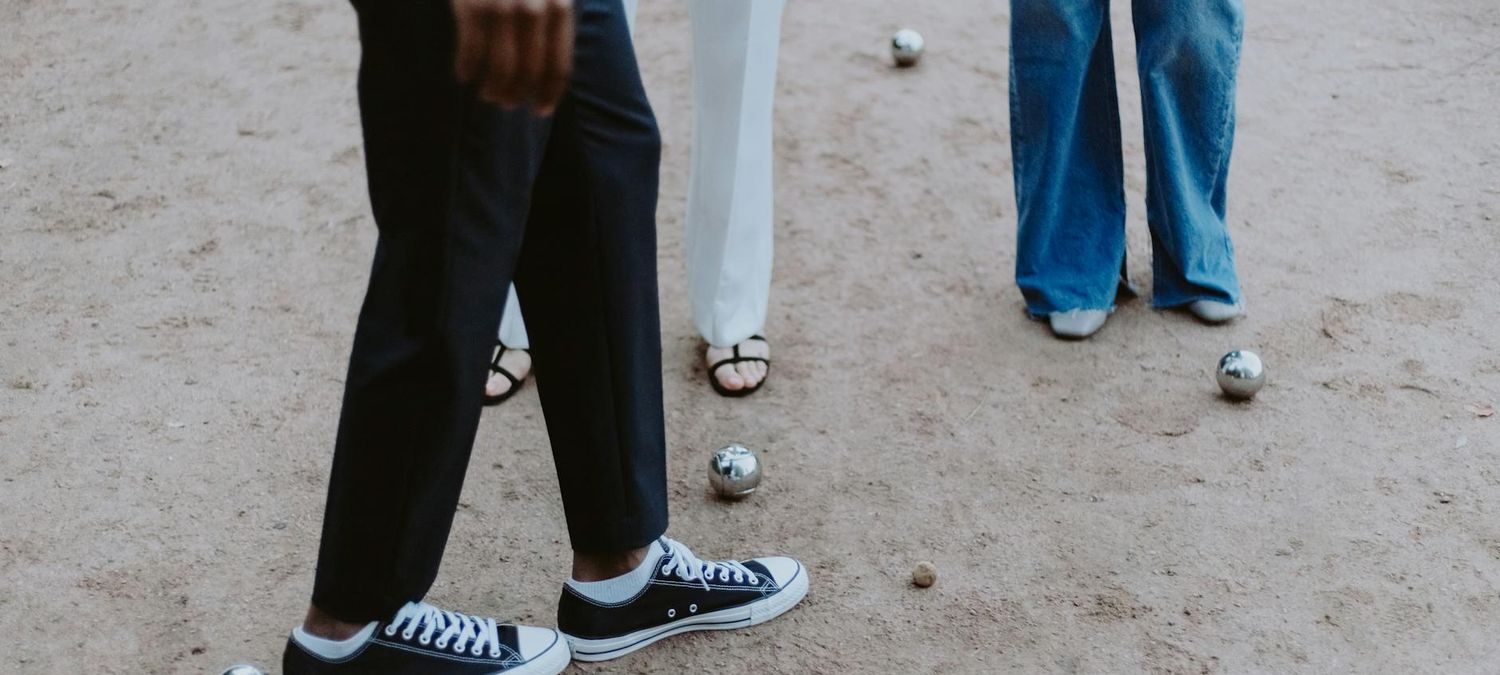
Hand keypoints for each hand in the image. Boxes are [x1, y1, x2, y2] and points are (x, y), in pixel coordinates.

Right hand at [452, 0, 574, 115]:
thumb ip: (551, 25)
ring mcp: (503, 9)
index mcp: (560, 10)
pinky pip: (471, 51)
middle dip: (518, 95)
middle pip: (530, 73)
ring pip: (501, 68)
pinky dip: (467, 68)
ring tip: (488, 95)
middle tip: (508, 104)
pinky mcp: (473, 7)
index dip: (550, 94)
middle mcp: (535, 11)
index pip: (559, 66)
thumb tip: (548, 77)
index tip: (541, 110)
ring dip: (494, 89)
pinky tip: (464, 76)